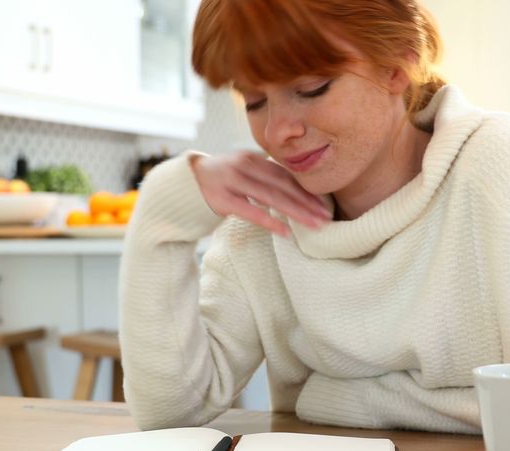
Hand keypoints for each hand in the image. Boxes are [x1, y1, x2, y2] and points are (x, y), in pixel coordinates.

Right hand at [189, 151, 330, 235]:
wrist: (183, 183)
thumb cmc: (220, 182)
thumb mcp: (243, 174)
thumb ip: (265, 178)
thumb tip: (297, 191)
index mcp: (253, 158)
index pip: (285, 175)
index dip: (306, 190)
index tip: (325, 204)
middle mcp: (244, 166)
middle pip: (282, 185)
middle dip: (307, 202)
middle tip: (326, 217)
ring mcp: (232, 181)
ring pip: (271, 197)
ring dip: (296, 212)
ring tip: (313, 224)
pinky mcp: (221, 199)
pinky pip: (250, 211)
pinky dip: (270, 222)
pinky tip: (285, 232)